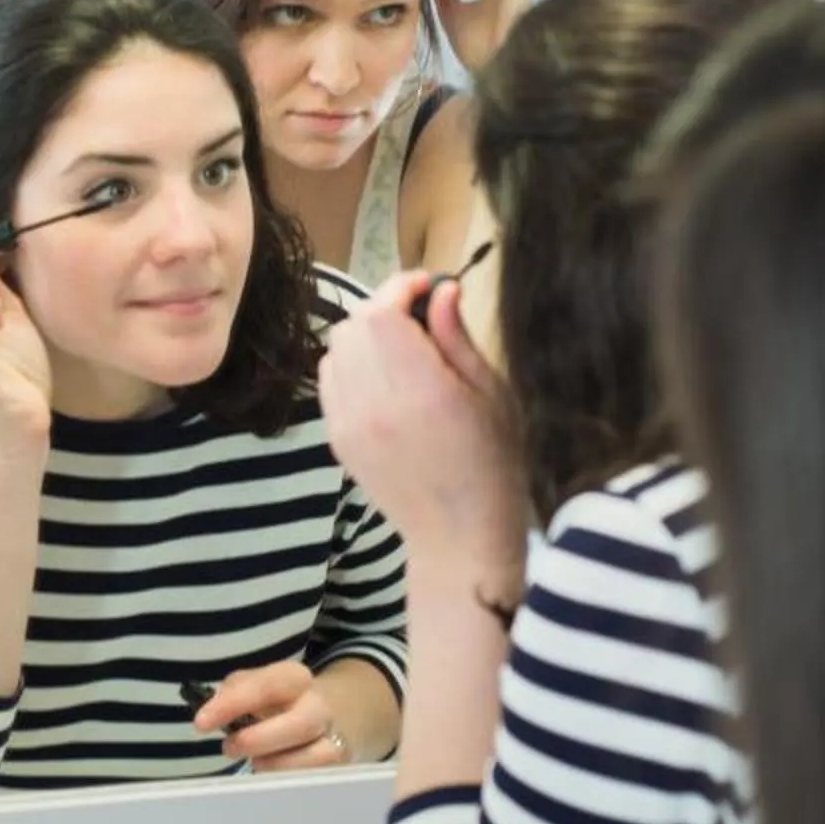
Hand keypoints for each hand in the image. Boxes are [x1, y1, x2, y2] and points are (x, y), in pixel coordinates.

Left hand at [192, 658, 350, 773]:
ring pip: (315, 755)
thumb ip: (232, 692)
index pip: (265, 686)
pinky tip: (274, 774)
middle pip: (300, 723)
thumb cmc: (278, 702)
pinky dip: (291, 777)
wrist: (329, 712)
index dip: (233, 704)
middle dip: (259, 740)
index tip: (202, 723)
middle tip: (229, 748)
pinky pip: (317, 776)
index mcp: (294, 678)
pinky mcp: (339, 762)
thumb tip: (212, 709)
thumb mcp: (255, 686)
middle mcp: (318, 704)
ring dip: (277, 764)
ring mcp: (333, 735)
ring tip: (255, 761)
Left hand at [318, 273, 523, 569]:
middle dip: (384, 309)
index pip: (380, 316)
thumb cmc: (494, 465)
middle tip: (419, 317)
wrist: (459, 537)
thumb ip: (457, 339)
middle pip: (353, 327)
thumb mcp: (492, 395)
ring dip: (365, 335)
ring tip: (402, 349)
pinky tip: (383, 378)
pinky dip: (351, 365)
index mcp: (420, 395)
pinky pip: (330, 380)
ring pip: (336, 349)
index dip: (399, 288)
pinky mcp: (338, 440)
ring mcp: (349, 426)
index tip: (426, 286)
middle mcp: (374, 408)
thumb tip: (440, 290)